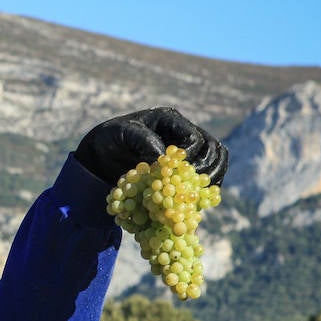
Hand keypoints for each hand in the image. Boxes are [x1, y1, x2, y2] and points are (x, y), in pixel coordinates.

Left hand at [74, 107, 228, 185]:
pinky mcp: (186, 166)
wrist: (103, 152)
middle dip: (205, 168)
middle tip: (191, 187)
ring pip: (216, 160)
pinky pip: (206, 175)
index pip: (193, 138)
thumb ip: (143, 142)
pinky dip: (205, 187)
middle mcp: (184, 132)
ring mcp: (188, 149)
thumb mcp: (123, 135)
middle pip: (212, 148)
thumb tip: (162, 160)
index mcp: (170, 120)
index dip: (190, 157)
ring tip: (200, 194)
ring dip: (213, 177)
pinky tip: (197, 200)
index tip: (177, 172)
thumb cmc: (112, 139)